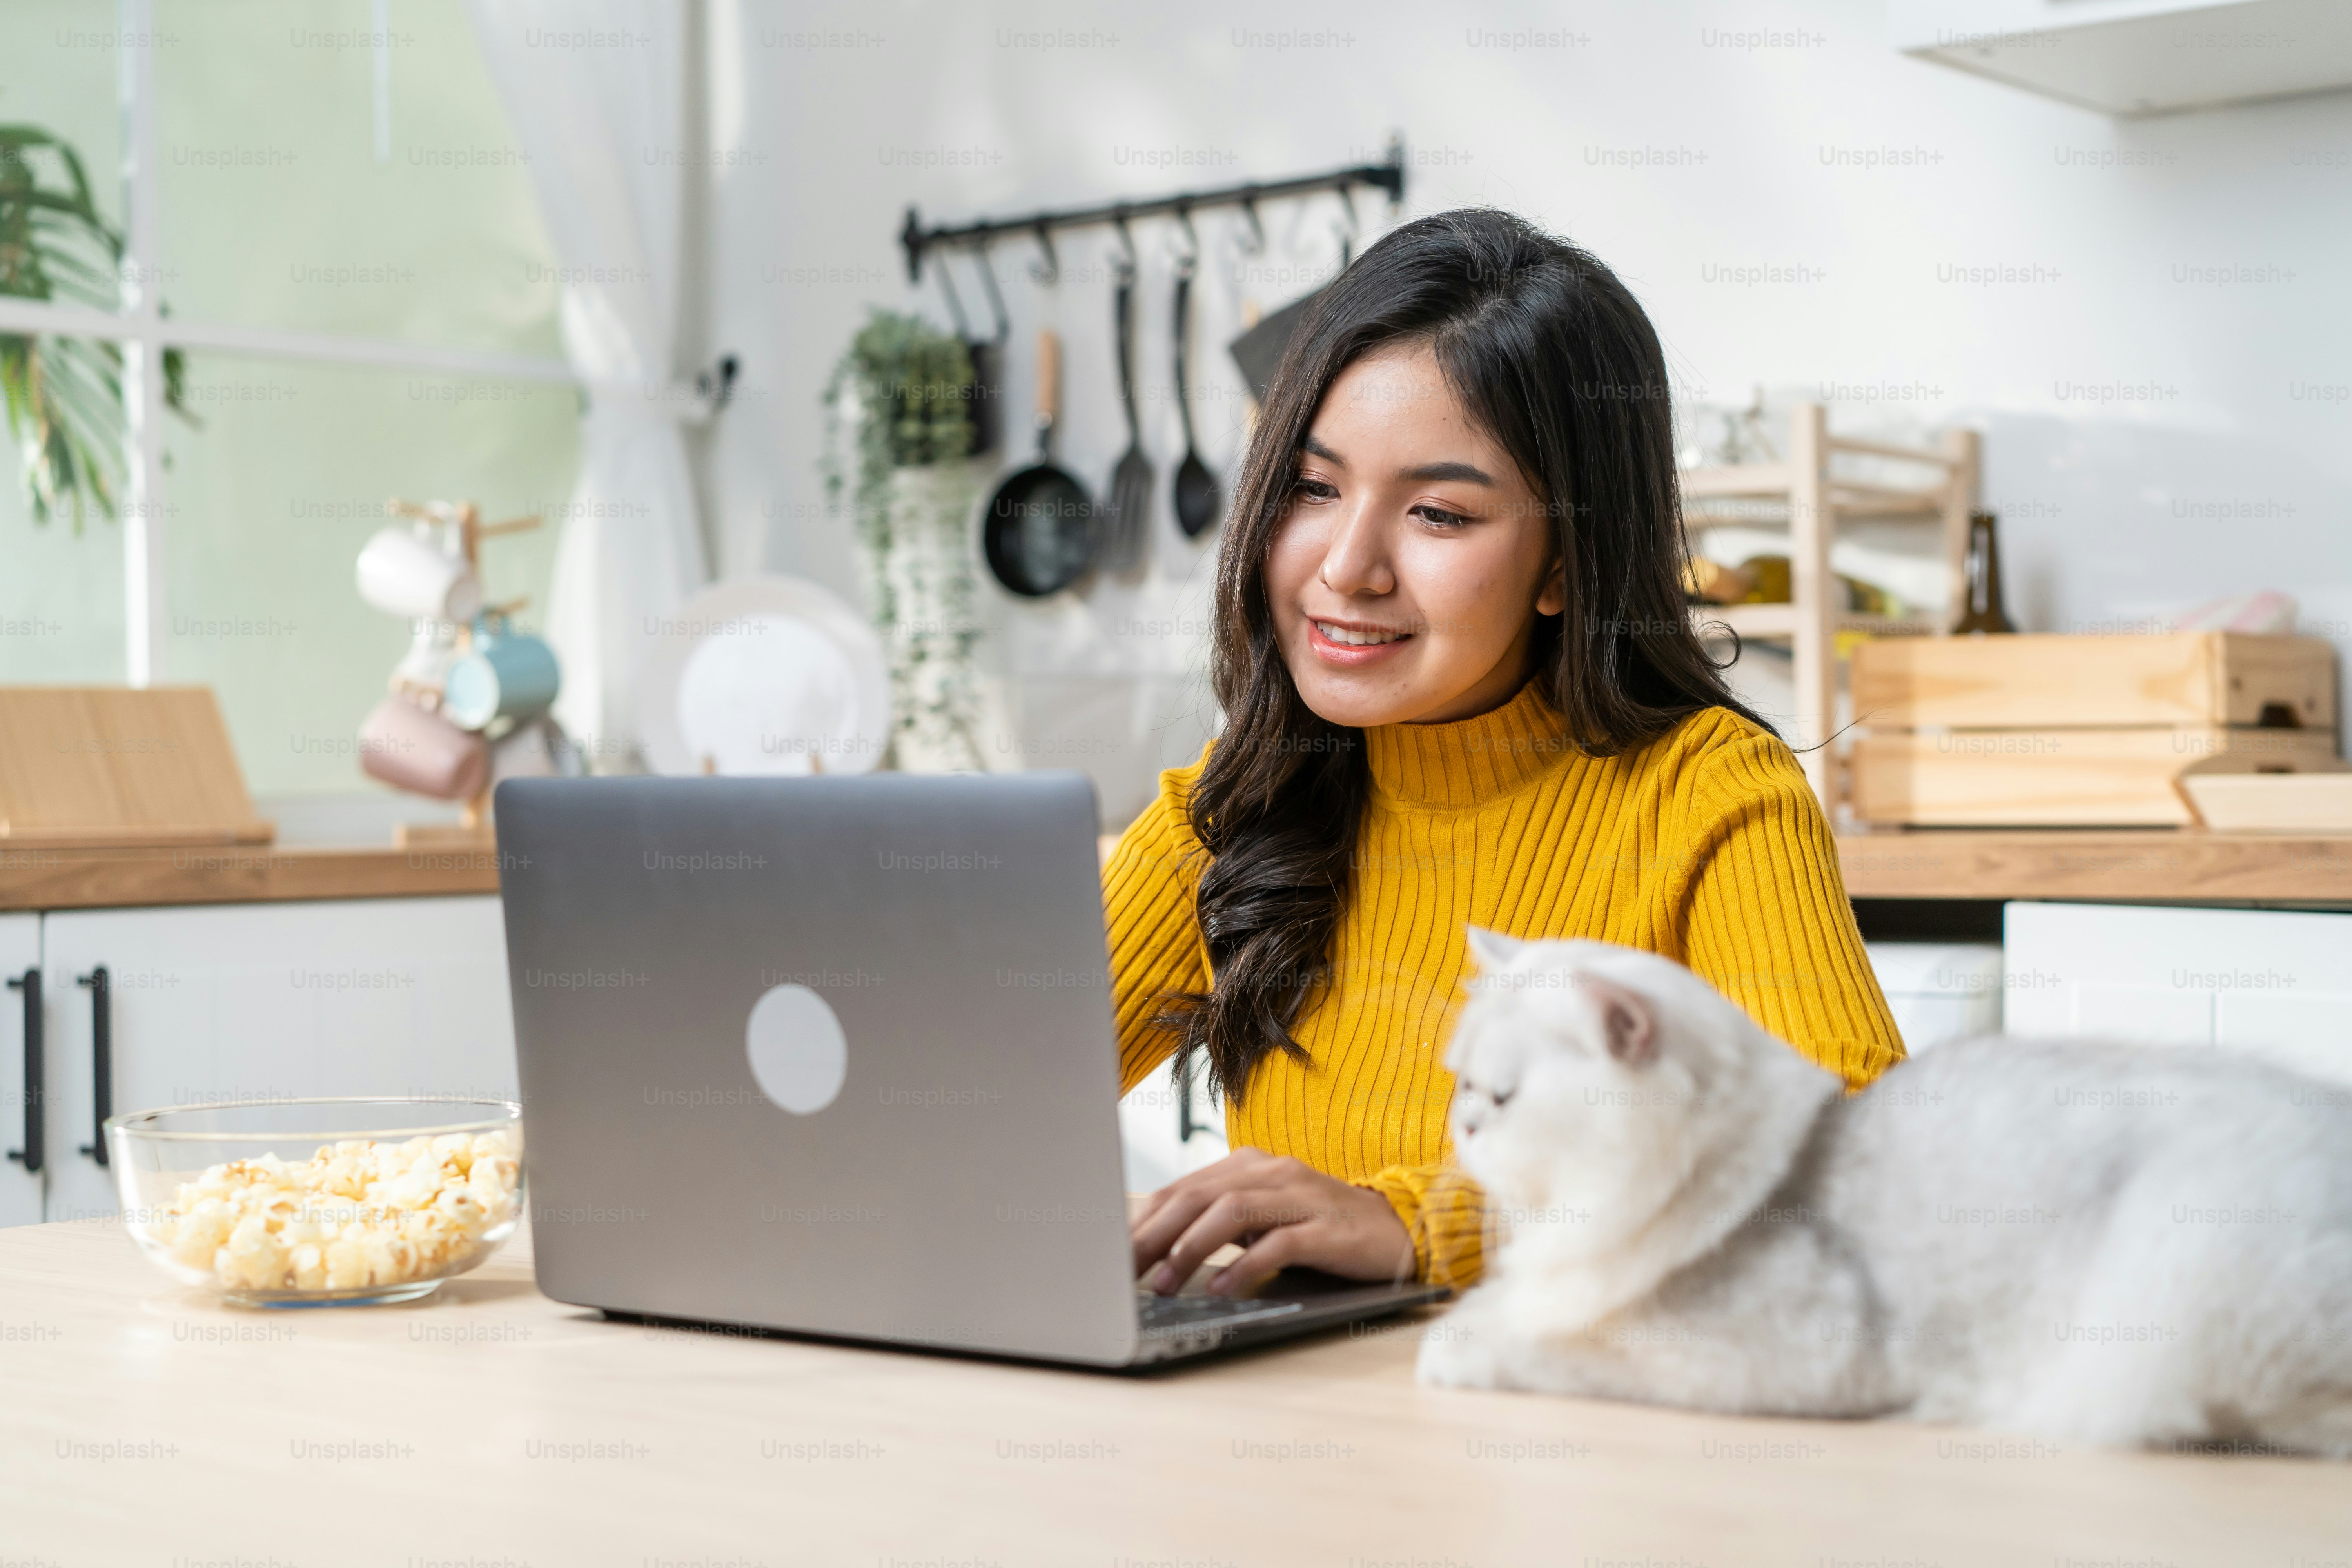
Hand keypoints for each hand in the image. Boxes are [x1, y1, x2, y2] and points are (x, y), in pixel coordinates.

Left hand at [1130, 1148, 1416, 1296]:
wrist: (1397, 1230)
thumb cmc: (1319, 1228)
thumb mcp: (1263, 1218)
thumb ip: (1218, 1222)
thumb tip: (1155, 1248)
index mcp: (1250, 1165)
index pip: (1182, 1188)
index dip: (1142, 1221)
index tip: (1111, 1255)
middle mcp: (1272, 1172)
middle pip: (1198, 1196)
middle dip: (1154, 1234)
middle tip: (1122, 1270)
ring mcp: (1302, 1196)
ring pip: (1232, 1211)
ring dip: (1191, 1248)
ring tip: (1163, 1282)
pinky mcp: (1328, 1227)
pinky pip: (1279, 1242)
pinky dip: (1245, 1265)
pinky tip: (1221, 1288)